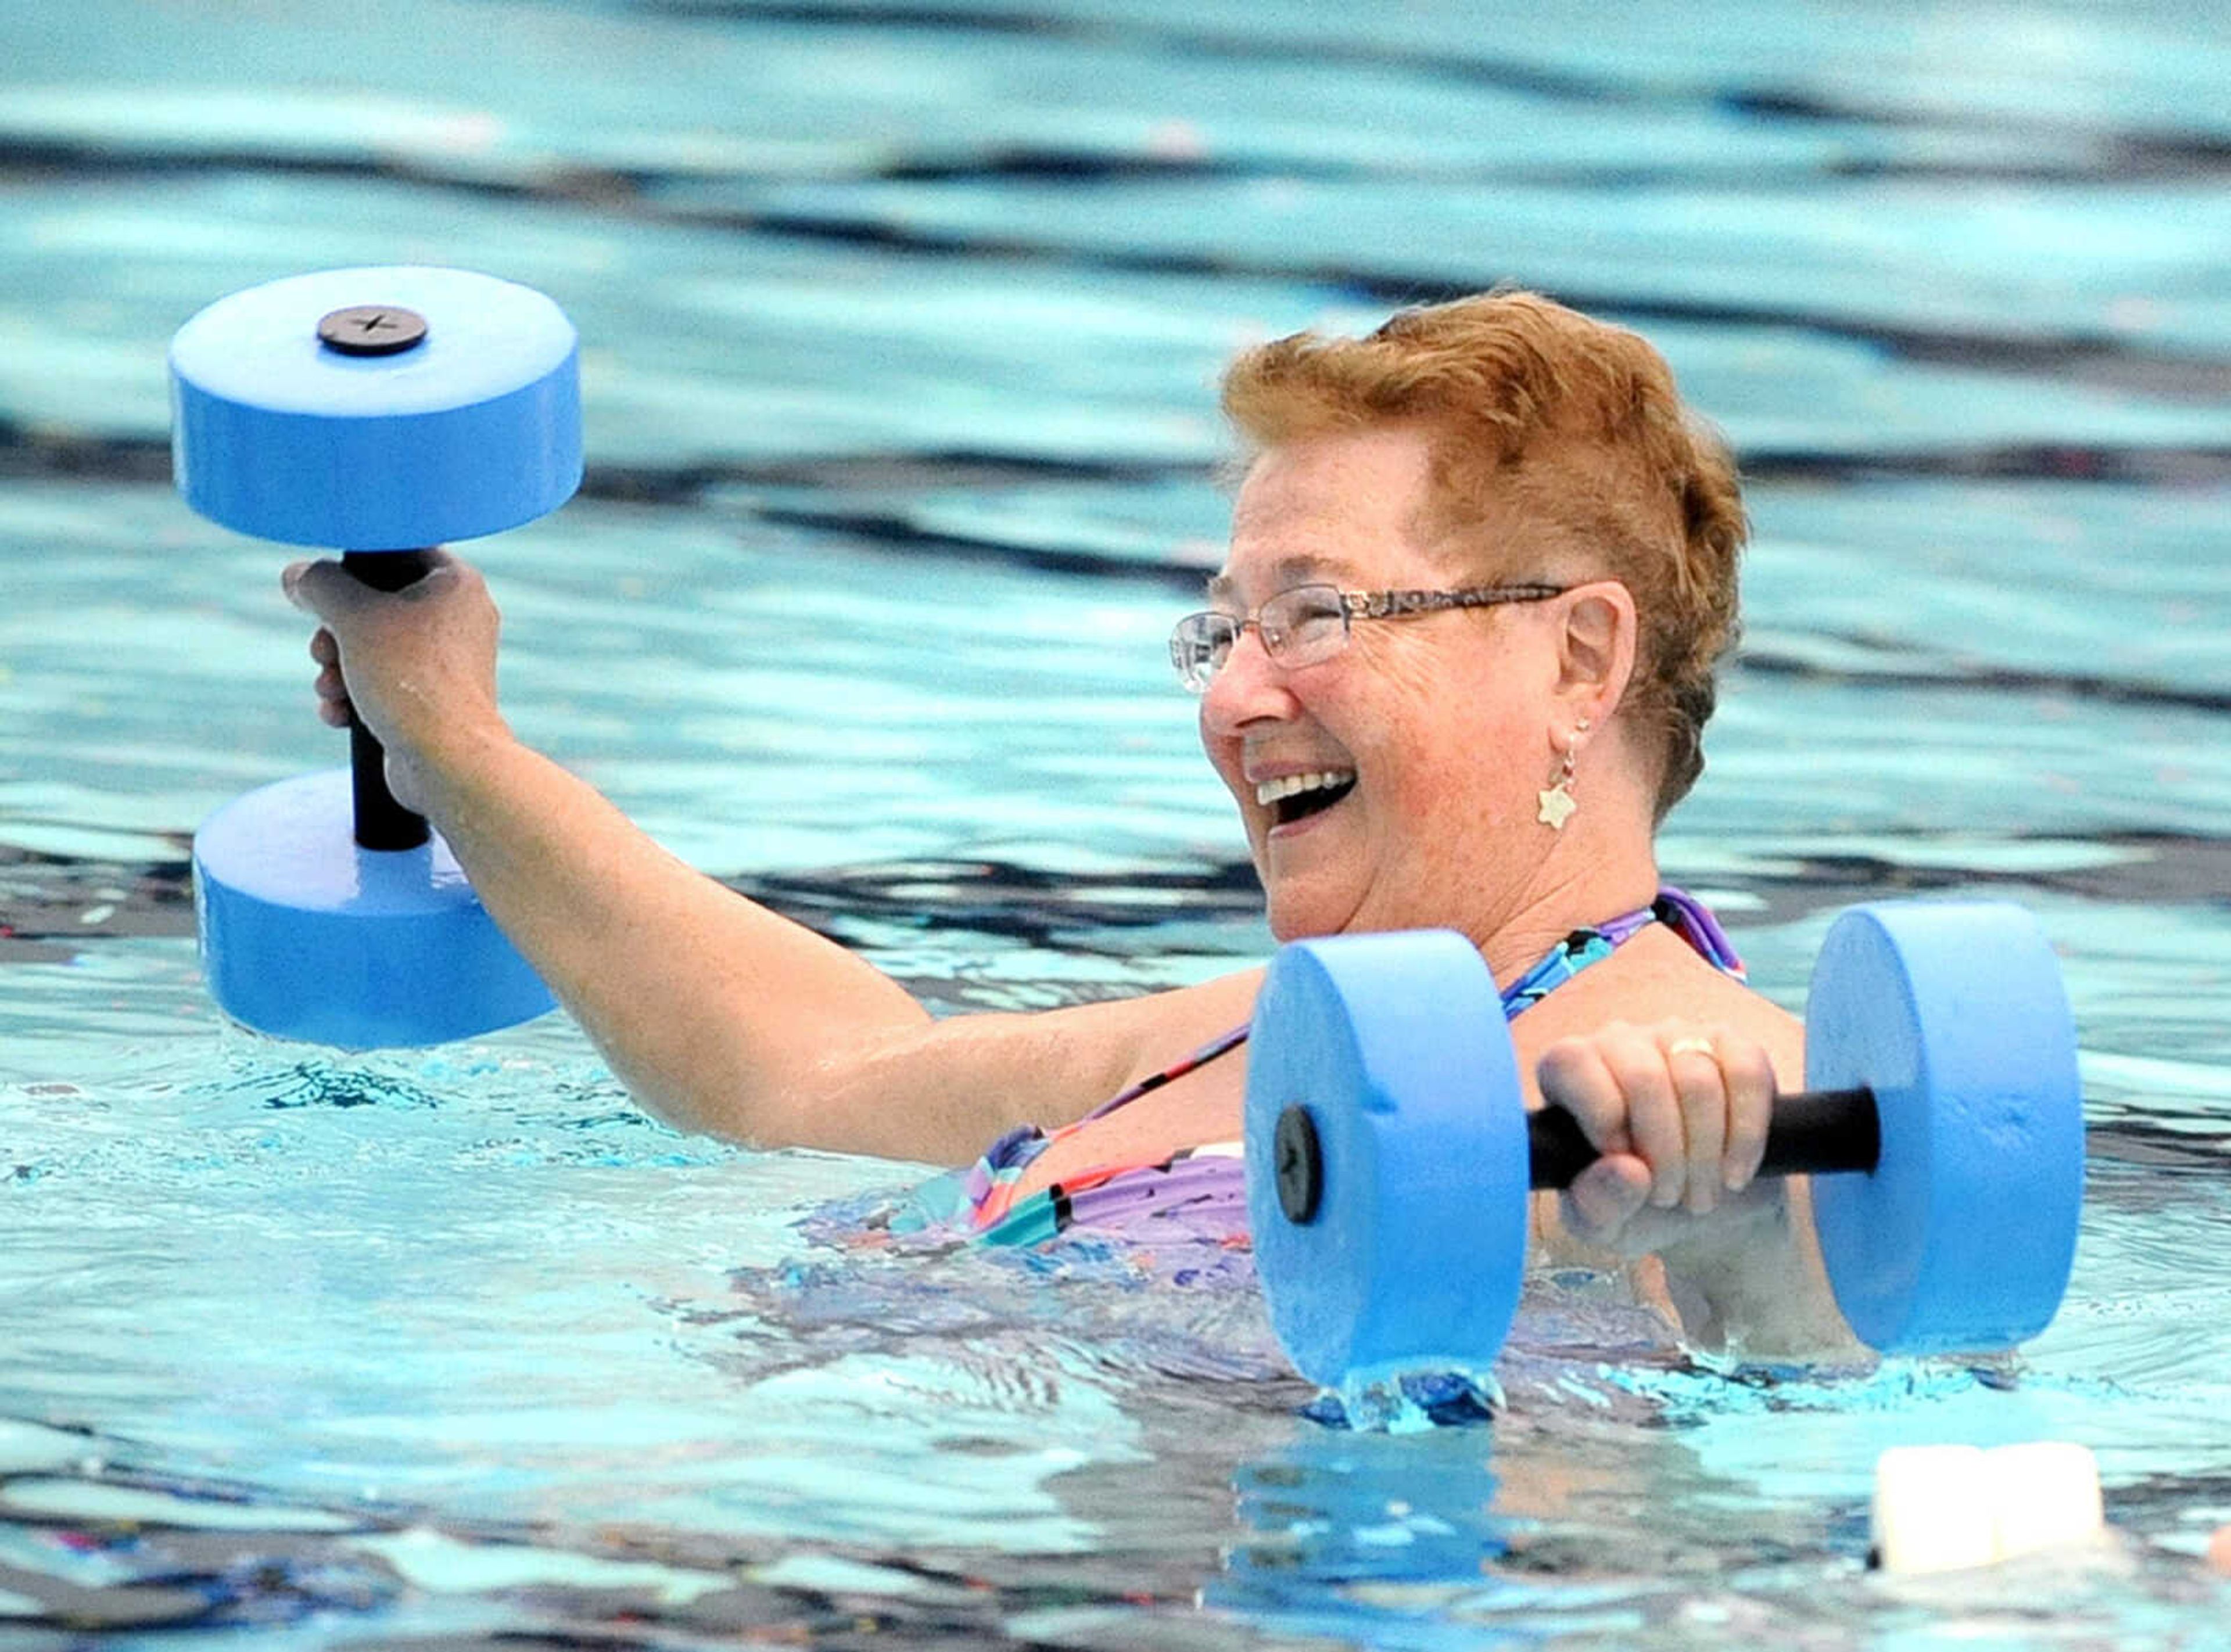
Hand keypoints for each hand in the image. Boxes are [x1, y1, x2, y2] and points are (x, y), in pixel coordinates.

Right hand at [282, 550, 507, 815]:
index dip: (353, 566)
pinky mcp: (433, 699)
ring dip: (336, 669)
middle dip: (334, 633)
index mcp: (455, 583)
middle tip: (324, 651)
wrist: (447, 762)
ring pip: (371, 648)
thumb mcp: (354, 618)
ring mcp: (447, 662)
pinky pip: (382, 684)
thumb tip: (298, 576)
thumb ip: (320, 585)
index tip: (327, 588)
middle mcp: (458, 618)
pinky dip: (355, 697)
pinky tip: (341, 714)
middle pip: (374, 604)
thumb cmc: (412, 682)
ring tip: (331, 688)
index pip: (395, 550)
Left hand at [1535, 1020, 1780, 1258]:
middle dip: (1664, 1152)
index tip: (1624, 1163)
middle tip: (1669, 1198)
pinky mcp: (1732, 1046)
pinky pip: (1746, 1074)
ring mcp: (1677, 1036)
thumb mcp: (1604, 1224)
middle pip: (1643, 1077)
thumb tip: (1627, 1170)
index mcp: (1568, 1072)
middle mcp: (1618, 1042)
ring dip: (1705, 1154)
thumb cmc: (1637, 1206)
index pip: (1571, 1060)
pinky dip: (1746, 1134)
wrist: (1704, 1205)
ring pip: (1697, 1080)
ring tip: (1700, 1195)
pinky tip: (1735, 1171)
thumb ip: (1596, 1204)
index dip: (1600, 1114)